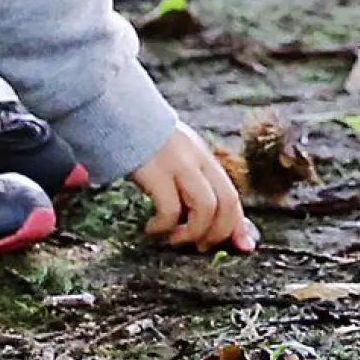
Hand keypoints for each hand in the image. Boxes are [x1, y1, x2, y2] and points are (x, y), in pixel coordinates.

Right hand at [130, 122, 258, 252]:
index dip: (239, 226)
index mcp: (203, 157)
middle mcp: (196, 158)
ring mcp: (177, 163)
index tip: (243, 247)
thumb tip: (207, 217)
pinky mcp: (154, 170)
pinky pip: (170, 209)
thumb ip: (191, 184)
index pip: (232, 195)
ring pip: (206, 206)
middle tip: (200, 246)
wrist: (116, 112)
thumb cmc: (142, 144)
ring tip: (174, 239)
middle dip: (219, 232)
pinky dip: (165, 226)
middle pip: (227, 201)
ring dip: (194, 232)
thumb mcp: (174, 158)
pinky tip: (152, 229)